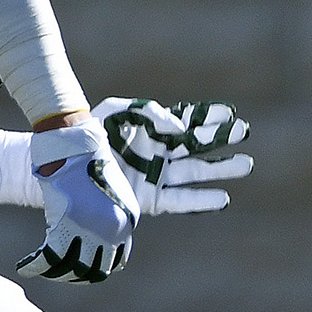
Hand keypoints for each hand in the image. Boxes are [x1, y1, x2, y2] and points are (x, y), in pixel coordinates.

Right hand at [18, 122, 138, 282]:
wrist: (74, 147)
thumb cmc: (87, 163)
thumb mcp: (107, 191)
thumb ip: (107, 214)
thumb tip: (91, 233)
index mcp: (127, 220)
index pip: (117, 259)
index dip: (97, 268)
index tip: (80, 268)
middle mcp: (115, 230)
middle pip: (96, 270)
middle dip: (75, 276)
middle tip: (57, 273)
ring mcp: (93, 230)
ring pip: (73, 268)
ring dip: (54, 274)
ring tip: (39, 269)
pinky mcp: (68, 226)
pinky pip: (50, 258)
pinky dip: (35, 266)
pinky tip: (25, 267)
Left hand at [92, 97, 251, 213]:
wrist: (66, 165)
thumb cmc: (89, 133)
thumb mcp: (118, 111)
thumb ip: (150, 113)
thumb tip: (181, 128)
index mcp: (152, 131)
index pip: (188, 122)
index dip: (210, 118)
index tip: (231, 115)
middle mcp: (158, 153)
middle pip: (197, 146)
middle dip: (221, 140)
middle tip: (244, 133)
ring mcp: (155, 176)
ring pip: (196, 172)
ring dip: (221, 169)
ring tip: (244, 165)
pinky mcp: (150, 199)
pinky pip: (181, 200)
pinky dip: (202, 200)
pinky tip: (223, 198)